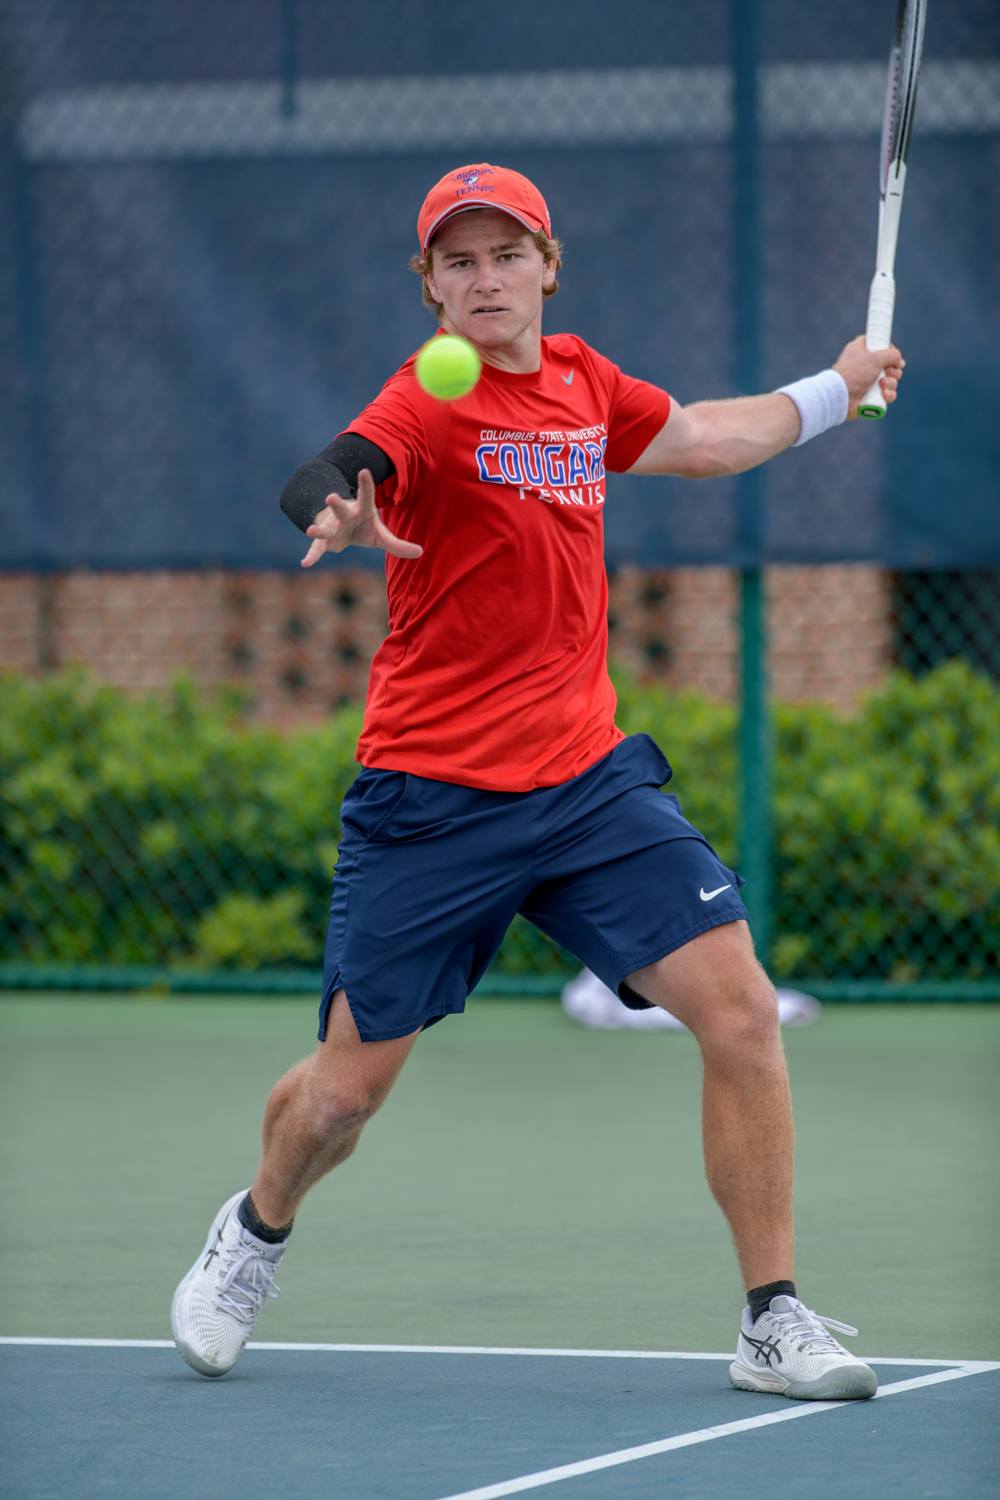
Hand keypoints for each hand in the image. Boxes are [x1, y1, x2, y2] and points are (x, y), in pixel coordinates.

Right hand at [300, 468, 422, 567]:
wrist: (340, 531)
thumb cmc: (362, 529)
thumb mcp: (381, 536)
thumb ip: (398, 544)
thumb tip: (420, 552)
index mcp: (361, 510)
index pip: (365, 496)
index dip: (365, 484)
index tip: (365, 471)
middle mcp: (344, 516)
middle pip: (341, 510)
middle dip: (336, 504)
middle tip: (330, 497)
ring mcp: (332, 528)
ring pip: (325, 528)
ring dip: (318, 530)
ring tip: (311, 530)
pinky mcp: (324, 541)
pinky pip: (317, 549)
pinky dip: (312, 556)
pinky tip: (305, 563)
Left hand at [833, 335, 904, 418]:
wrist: (839, 398)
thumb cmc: (854, 374)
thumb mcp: (874, 358)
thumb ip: (891, 354)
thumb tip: (899, 361)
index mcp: (859, 350)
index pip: (875, 342)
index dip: (886, 347)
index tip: (892, 352)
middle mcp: (863, 365)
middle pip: (887, 364)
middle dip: (893, 370)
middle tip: (889, 372)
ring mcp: (866, 382)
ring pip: (889, 380)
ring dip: (891, 383)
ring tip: (882, 385)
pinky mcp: (869, 396)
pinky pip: (886, 394)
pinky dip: (888, 395)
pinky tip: (883, 395)